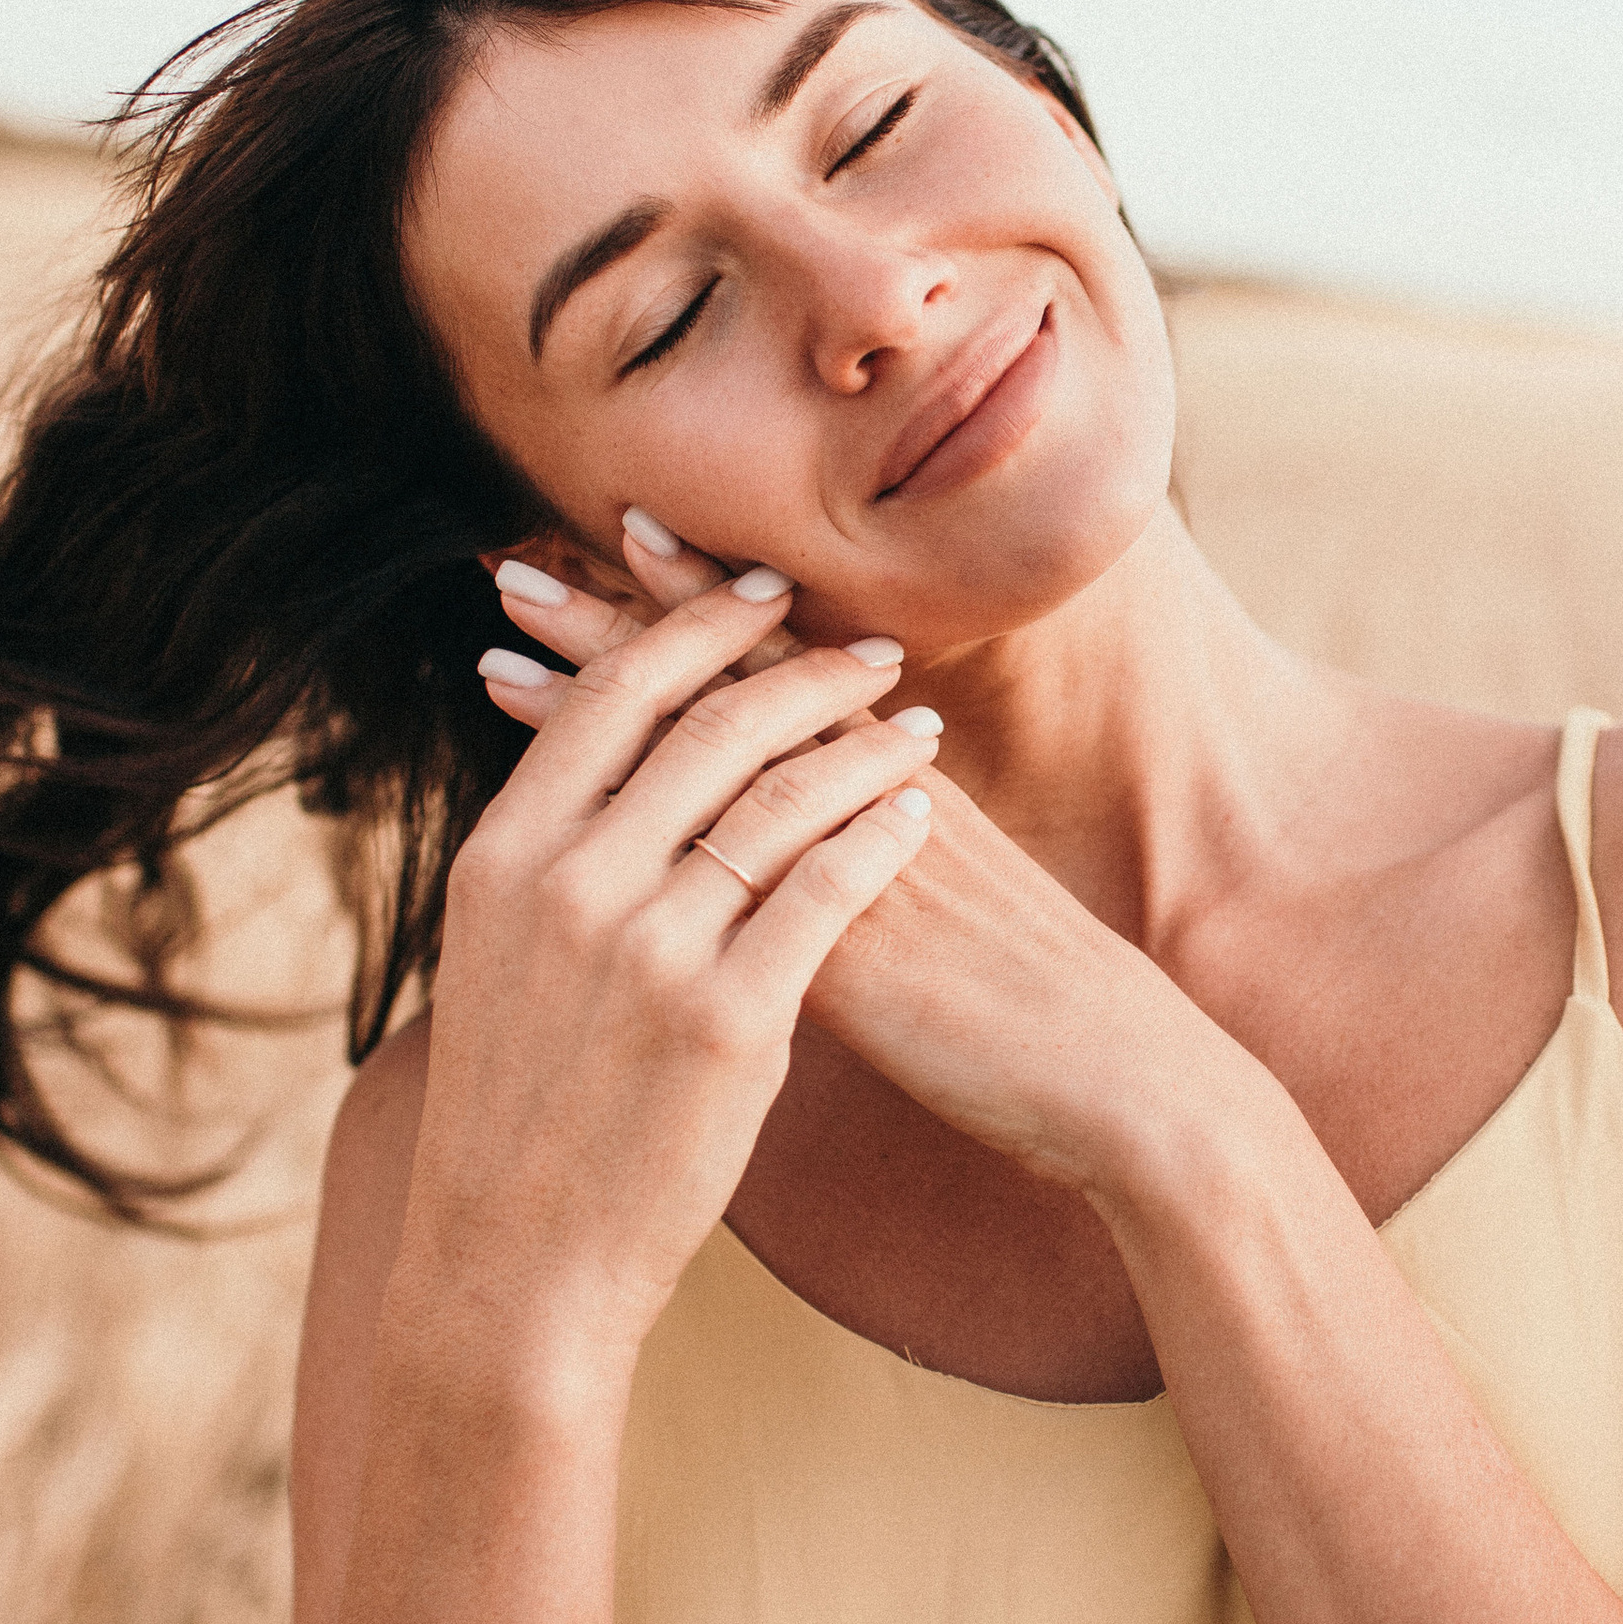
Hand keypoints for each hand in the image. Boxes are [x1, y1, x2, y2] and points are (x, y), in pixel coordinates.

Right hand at [404, 563, 933, 1353]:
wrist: (517, 1260)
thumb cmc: (517, 1111)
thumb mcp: (496, 958)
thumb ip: (548, 854)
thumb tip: (588, 753)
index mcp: (504, 856)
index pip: (614, 699)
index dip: (692, 632)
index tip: (759, 596)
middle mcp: (569, 885)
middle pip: (707, 728)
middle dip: (800, 671)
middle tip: (868, 650)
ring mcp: (647, 949)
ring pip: (778, 800)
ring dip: (859, 746)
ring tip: (913, 723)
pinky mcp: (725, 1019)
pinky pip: (824, 891)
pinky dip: (876, 837)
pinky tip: (917, 813)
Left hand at [484, 515, 1237, 1205]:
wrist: (1118, 1077)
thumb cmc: (1033, 1010)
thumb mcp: (941, 905)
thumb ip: (867, 858)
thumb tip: (796, 848)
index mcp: (884, 782)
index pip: (766, 671)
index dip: (685, 612)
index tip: (607, 545)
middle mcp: (861, 794)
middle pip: (722, 681)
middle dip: (617, 623)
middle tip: (513, 570)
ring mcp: (845, 853)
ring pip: (709, 743)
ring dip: (603, 691)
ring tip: (504, 639)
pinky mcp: (842, 930)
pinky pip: (723, 846)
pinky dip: (641, 809)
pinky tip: (568, 799)